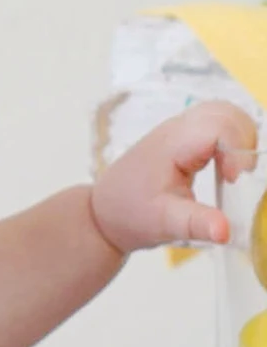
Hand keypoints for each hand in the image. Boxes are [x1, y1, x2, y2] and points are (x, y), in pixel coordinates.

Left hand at [90, 99, 258, 255]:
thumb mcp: (165, 224)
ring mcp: (178, 129)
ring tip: (233, 170)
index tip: (233, 179)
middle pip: (225, 113)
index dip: (236, 149)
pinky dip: (229, 138)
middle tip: (236, 175)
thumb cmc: (131, 216)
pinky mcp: (183, 136)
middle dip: (242, 140)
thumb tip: (225, 232)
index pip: (218, 127)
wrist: (104, 213)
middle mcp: (175, 130)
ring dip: (238, 137)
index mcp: (171, 146)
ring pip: (223, 113)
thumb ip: (197, 225)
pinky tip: (225, 165)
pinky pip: (215, 122)